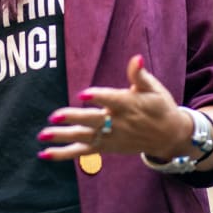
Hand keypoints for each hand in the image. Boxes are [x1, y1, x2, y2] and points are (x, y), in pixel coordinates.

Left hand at [36, 54, 191, 160]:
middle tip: (54, 117)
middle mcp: (118, 123)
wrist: (169, 136)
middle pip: (93, 121)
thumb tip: (136, 58)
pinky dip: (63, 154)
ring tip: (43, 134)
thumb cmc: (159, 107)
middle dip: (73, 119)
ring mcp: (110, 137)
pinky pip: (82, 151)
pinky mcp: (105, 147)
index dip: (98, 97)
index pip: (111, 100)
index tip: (83, 94)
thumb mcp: (153, 89)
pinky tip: (44, 154)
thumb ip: (139, 75)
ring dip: (63, 137)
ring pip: (84, 138)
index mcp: (129, 105)